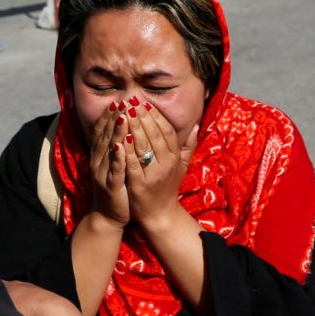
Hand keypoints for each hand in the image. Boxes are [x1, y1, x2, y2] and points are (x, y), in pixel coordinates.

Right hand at [87, 104, 129, 228]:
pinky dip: (117, 157)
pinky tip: (120, 146)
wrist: (108, 216)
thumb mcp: (115, 164)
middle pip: (105, 135)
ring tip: (122, 116)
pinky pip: (114, 169)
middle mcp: (99, 161)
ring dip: (115, 132)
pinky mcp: (110, 186)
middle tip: (122, 101)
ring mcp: (103, 173)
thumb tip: (123, 127)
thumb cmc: (116, 187)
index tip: (118, 101)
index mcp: (101, 155)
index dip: (109, 116)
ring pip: (109, 149)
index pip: (103, 131)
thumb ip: (116, 146)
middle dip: (114, 117)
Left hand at [122, 99, 198, 230]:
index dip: (155, 115)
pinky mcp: (140, 184)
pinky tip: (119, 137)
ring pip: (143, 146)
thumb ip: (187, 145)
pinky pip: (132, 163)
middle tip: (132, 101)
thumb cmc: (168, 186)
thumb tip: (195, 125)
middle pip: (154, 135)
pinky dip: (126, 150)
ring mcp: (153, 174)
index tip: (144, 102)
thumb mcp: (181, 165)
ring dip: (133, 127)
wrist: (160, 214)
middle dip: (142, 116)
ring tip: (124, 112)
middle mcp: (166, 164)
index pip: (166, 131)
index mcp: (175, 157)